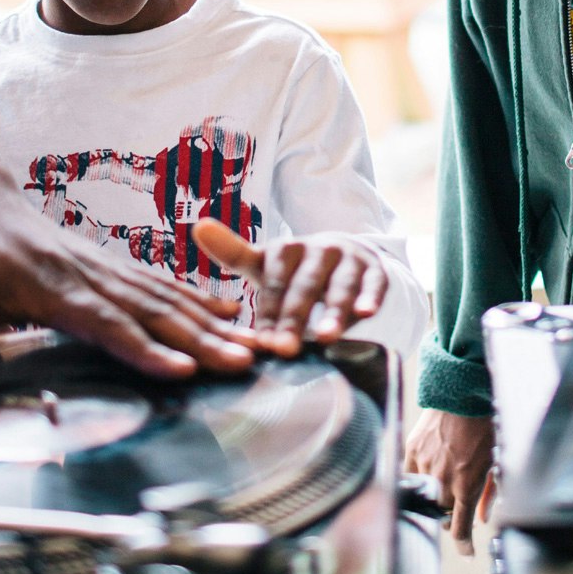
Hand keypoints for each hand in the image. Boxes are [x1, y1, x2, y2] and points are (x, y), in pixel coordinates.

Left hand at [0, 142, 258, 376]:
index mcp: (51, 286)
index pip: (105, 322)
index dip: (143, 347)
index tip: (182, 369)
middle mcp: (89, 275)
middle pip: (152, 310)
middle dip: (201, 339)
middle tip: (243, 363)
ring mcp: (105, 267)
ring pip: (166, 296)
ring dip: (211, 323)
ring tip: (252, 346)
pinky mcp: (111, 266)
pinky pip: (161, 284)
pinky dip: (199, 299)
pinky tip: (231, 313)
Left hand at [191, 218, 386, 355]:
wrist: (345, 257)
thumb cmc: (295, 272)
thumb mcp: (264, 264)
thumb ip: (233, 252)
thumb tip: (198, 225)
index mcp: (287, 249)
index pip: (274, 283)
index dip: (267, 313)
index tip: (260, 342)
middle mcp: (318, 249)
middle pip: (304, 286)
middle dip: (294, 318)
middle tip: (285, 348)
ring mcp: (348, 258)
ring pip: (340, 286)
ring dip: (335, 311)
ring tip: (327, 337)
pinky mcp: (374, 270)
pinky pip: (374, 284)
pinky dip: (371, 297)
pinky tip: (367, 314)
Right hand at [404, 409, 495, 553]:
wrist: (460, 396)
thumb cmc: (482, 427)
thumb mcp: (494, 462)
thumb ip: (488, 493)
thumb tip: (483, 517)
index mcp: (466, 486)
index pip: (460, 528)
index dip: (463, 545)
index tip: (466, 552)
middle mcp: (443, 481)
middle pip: (443, 513)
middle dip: (451, 512)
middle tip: (458, 500)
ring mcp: (425, 467)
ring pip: (427, 496)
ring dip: (437, 493)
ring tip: (447, 476)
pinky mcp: (412, 453)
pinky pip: (412, 476)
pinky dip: (421, 477)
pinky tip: (430, 468)